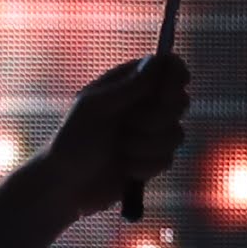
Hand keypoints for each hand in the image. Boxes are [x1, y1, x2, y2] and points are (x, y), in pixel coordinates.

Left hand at [34, 52, 189, 222]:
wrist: (66, 186)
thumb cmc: (71, 141)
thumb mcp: (94, 108)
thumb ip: (127, 86)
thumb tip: (157, 61)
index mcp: (129, 84)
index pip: (169, 67)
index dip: (174, 77)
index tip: (164, 93)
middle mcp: (144, 105)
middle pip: (180, 101)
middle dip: (156, 118)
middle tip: (127, 126)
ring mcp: (150, 133)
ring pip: (176, 134)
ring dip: (145, 146)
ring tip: (119, 149)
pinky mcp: (152, 160)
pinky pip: (167, 160)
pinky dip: (144, 165)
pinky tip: (124, 167)